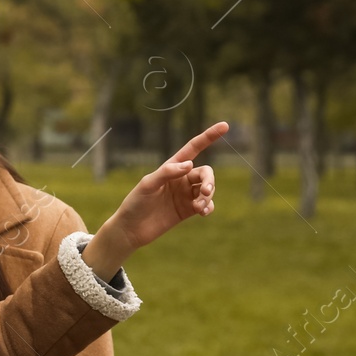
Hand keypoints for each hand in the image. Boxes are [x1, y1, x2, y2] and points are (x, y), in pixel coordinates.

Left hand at [82, 122, 227, 280]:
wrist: (131, 229)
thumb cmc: (135, 203)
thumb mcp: (148, 184)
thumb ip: (167, 173)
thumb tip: (190, 164)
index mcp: (172, 167)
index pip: (194, 148)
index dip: (209, 137)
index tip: (225, 126)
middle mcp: (181, 179)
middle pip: (205, 173)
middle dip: (210, 181)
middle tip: (205, 192)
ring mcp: (186, 195)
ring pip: (208, 189)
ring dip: (208, 196)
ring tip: (199, 207)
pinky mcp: (188, 210)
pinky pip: (206, 205)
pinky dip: (208, 207)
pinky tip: (203, 212)